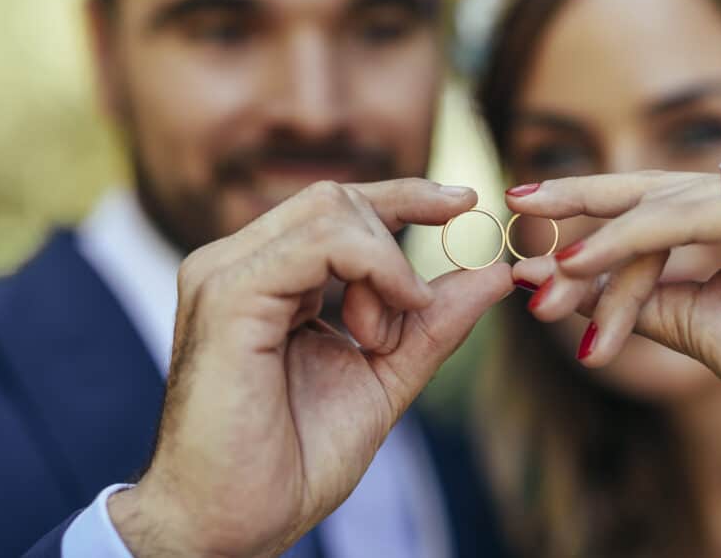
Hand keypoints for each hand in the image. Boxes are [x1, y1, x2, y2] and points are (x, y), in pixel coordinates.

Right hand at [110, 179, 512, 556]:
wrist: (231, 527)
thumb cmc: (290, 462)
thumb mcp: (382, 379)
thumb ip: (431, 325)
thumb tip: (495, 273)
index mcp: (263, 279)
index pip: (336, 207)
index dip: (404, 196)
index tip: (464, 202)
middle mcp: (235, 264)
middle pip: (336, 197)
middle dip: (399, 235)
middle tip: (411, 311)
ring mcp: (225, 275)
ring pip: (330, 209)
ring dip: (385, 267)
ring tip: (378, 338)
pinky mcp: (228, 296)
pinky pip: (319, 242)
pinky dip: (373, 268)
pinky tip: (380, 325)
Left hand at [509, 158, 720, 497]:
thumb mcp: (689, 320)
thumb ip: (631, 291)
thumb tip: (554, 273)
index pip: (656, 199)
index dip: (592, 207)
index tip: (531, 218)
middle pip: (650, 192)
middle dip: (578, 204)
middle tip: (515, 205)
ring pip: (658, 215)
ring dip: (596, 258)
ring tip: (545, 289)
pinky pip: (684, 222)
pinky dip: (626, 245)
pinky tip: (576, 264)